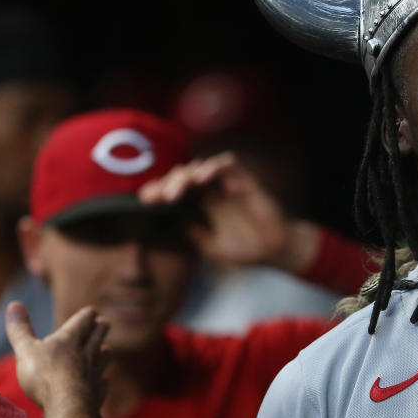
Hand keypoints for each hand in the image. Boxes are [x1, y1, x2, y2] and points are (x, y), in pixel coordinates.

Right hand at [8, 303, 109, 411]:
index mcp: (69, 341)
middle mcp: (85, 356)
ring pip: (102, 361)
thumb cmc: (44, 376)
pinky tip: (105, 383)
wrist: (66, 406)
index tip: (92, 311)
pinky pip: (101, 387)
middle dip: (100, 330)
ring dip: (105, 354)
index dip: (86, 316)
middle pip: (96, 339)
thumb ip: (20, 328)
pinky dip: (103, 383)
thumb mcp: (25, 349)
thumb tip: (14, 303)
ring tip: (108, 350)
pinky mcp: (94, 396)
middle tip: (106, 323)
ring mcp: (92, 376)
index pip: (81, 323)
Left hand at [137, 152, 315, 269]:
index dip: (158, 191)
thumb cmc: (244, 250)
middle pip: (184, 175)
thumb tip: (172, 219)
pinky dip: (214, 167)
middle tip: (160, 197)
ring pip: (202, 166)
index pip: (175, 190)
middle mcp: (212, 190)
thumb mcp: (209, 247)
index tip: (144, 200)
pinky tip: (203, 178)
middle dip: (168, 183)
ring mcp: (228, 184)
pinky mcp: (246, 182)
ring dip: (187, 175)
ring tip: (177, 190)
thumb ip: (191, 233)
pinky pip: (229, 165)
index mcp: (201, 204)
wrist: (274, 252)